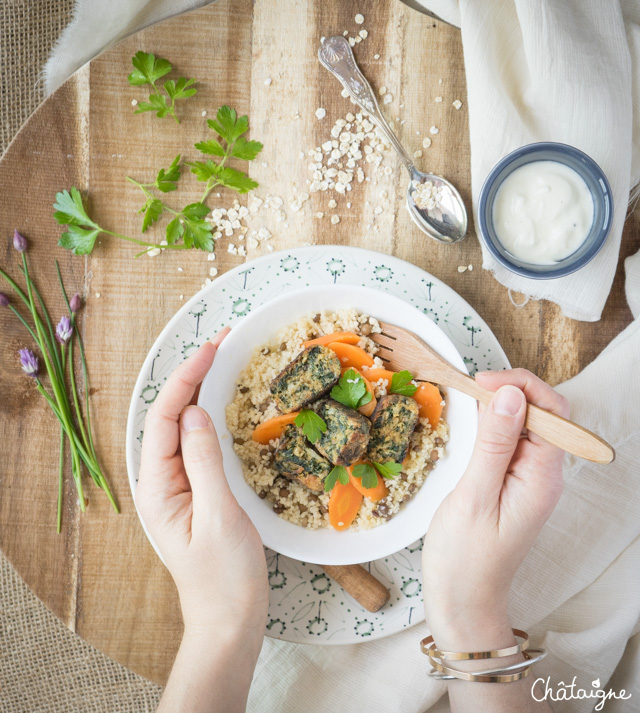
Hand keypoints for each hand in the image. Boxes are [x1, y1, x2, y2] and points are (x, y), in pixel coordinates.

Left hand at [135, 332, 268, 640]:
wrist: (230, 619)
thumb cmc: (223, 577)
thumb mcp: (218, 515)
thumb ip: (204, 461)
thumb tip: (196, 411)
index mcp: (157, 486)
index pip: (165, 418)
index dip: (186, 378)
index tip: (212, 349)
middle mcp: (161, 481)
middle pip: (171, 415)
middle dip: (193, 375)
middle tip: (223, 342)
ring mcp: (178, 485)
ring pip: (184, 425)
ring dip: (201, 390)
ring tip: (223, 359)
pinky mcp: (195, 490)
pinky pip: (197, 443)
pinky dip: (210, 415)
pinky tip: (223, 401)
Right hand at [422, 369, 567, 651]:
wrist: (462, 600)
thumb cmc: (465, 557)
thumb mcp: (474, 497)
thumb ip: (494, 444)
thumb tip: (509, 394)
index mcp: (542, 477)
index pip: (551, 411)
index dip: (519, 386)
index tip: (480, 382)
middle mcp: (542, 474)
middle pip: (542, 413)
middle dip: (509, 390)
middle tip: (469, 388)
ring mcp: (527, 479)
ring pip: (523, 424)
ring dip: (497, 406)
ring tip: (466, 401)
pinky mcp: (510, 483)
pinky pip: (509, 441)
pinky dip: (490, 425)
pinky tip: (470, 425)